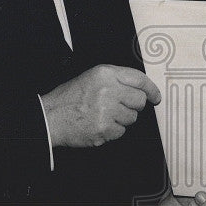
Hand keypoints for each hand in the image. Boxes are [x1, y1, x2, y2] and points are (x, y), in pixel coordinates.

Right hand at [40, 65, 159, 147]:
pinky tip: (99, 124)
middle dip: (133, 106)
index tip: (155, 97)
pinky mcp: (105, 128)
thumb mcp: (92, 77)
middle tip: (120, 108)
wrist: (50, 117)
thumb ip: (116, 80)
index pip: (139, 79)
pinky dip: (113, 131)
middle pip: (139, 100)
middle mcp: (109, 90)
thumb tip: (140, 89)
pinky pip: (121, 131)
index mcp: (106, 73)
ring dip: (121, 119)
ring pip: (132, 118)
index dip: (151, 89)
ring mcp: (107, 110)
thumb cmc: (69, 98)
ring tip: (103, 115)